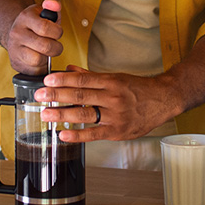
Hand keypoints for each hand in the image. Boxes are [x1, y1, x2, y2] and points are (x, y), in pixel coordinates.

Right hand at [3, 0, 62, 74]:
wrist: (16, 33)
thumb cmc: (37, 23)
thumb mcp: (45, 11)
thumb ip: (53, 4)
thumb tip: (53, 4)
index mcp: (25, 17)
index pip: (46, 27)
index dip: (57, 32)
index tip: (57, 32)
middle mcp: (16, 33)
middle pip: (44, 46)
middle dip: (56, 47)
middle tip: (55, 45)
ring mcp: (14, 49)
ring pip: (38, 60)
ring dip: (48, 58)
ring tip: (47, 52)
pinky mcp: (15, 63)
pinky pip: (34, 71)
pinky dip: (42, 67)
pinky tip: (40, 59)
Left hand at [36, 66, 179, 141]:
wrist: (164, 100)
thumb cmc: (138, 88)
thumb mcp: (115, 77)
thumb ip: (90, 76)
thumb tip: (69, 70)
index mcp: (111, 81)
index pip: (83, 80)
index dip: (63, 80)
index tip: (47, 80)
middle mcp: (113, 98)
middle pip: (81, 96)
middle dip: (57, 96)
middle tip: (39, 96)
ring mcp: (116, 115)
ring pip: (85, 115)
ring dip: (62, 115)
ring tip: (46, 114)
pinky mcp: (118, 131)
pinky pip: (95, 134)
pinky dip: (78, 135)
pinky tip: (63, 133)